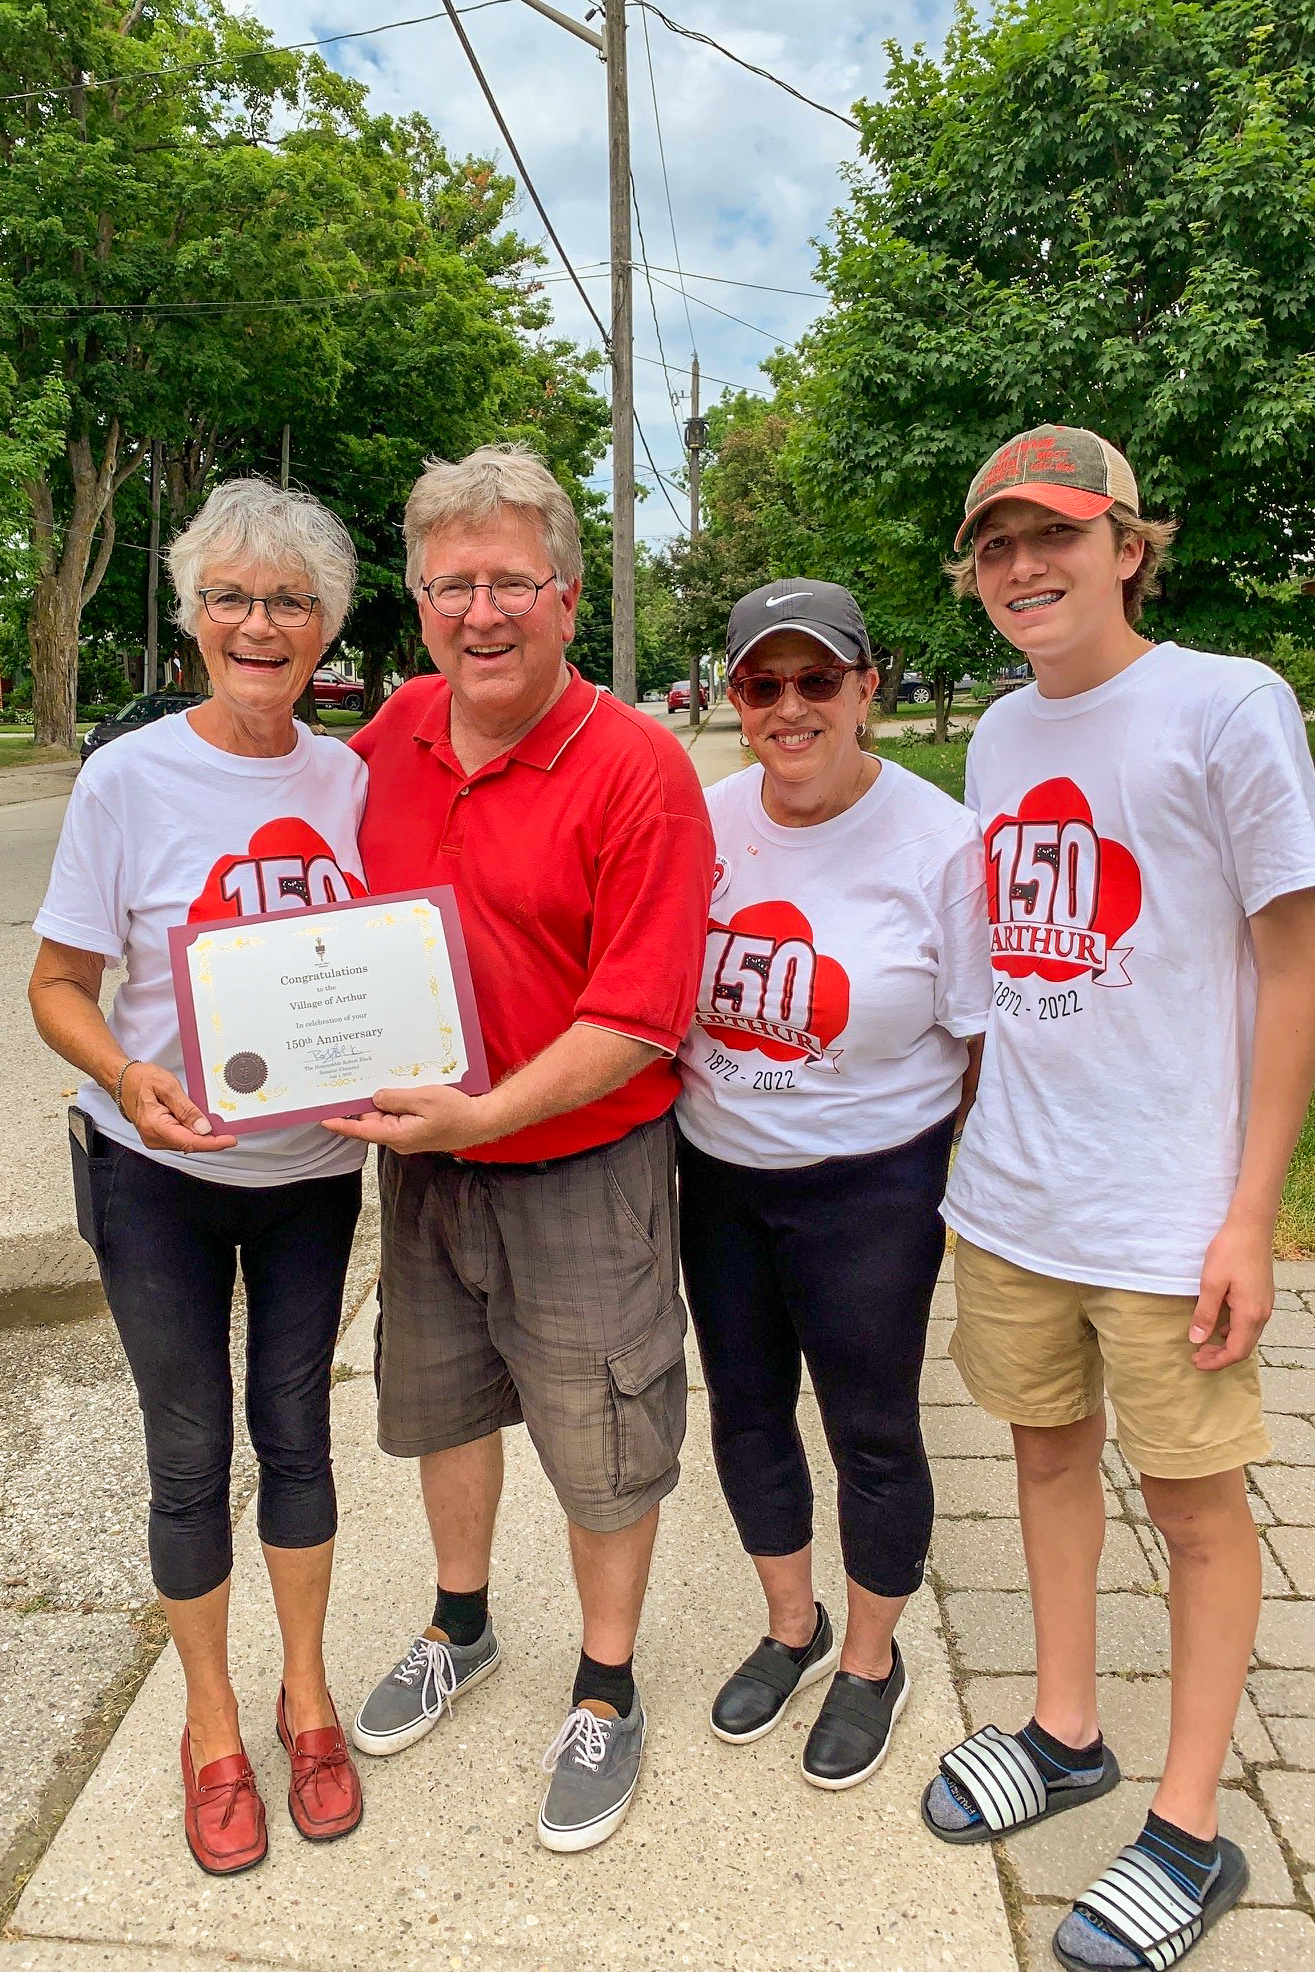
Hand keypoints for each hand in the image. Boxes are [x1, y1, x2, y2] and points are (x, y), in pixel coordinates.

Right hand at [119, 1062, 237, 1153]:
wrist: (123, 1080)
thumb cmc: (141, 1079)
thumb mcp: (167, 1086)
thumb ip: (186, 1109)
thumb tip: (203, 1128)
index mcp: (155, 1126)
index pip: (189, 1142)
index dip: (212, 1143)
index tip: (230, 1140)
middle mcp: (153, 1138)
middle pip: (190, 1145)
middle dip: (210, 1139)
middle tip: (228, 1128)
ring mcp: (154, 1139)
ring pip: (186, 1143)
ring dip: (202, 1136)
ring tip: (216, 1124)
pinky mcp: (157, 1136)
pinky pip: (180, 1138)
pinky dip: (193, 1133)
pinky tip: (201, 1124)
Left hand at [321, 1084, 493, 1154]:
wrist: (480, 1121)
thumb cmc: (456, 1112)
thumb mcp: (423, 1099)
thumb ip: (395, 1098)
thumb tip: (375, 1098)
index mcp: (398, 1135)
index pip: (362, 1131)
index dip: (341, 1124)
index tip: (322, 1118)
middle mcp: (399, 1138)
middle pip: (372, 1121)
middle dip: (360, 1106)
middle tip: (347, 1085)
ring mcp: (407, 1134)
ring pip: (385, 1116)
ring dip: (380, 1102)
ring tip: (374, 1082)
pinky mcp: (415, 1128)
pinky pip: (397, 1115)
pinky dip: (393, 1103)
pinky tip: (395, 1089)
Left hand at [1189, 1215, 1273, 1370]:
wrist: (1250, 1227)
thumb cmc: (1229, 1252)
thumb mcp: (1211, 1284)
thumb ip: (1205, 1314)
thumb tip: (1197, 1340)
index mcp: (1250, 1314)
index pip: (1235, 1351)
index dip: (1216, 1361)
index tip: (1196, 1362)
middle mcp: (1262, 1314)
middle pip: (1244, 1347)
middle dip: (1220, 1356)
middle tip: (1197, 1356)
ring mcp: (1265, 1304)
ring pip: (1248, 1336)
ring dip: (1227, 1344)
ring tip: (1204, 1342)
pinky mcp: (1262, 1295)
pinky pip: (1250, 1323)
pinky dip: (1234, 1330)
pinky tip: (1219, 1324)